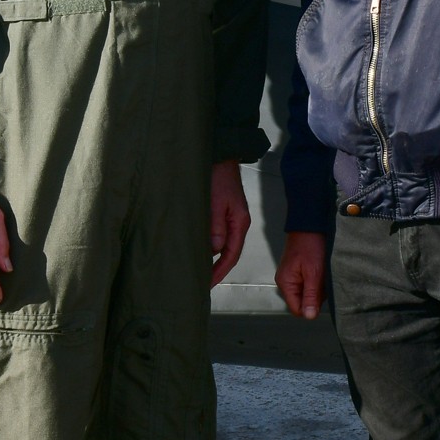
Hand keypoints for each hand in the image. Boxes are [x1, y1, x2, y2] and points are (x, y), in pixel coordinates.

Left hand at [209, 161, 251, 286]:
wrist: (220, 155)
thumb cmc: (218, 176)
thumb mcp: (215, 201)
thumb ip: (216, 225)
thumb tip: (215, 249)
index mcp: (239, 222)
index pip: (231, 254)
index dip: (220, 271)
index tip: (208, 283)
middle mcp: (237, 223)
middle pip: (229, 253)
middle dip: (217, 269)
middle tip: (202, 283)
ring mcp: (231, 218)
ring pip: (223, 244)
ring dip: (213, 259)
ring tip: (199, 271)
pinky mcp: (223, 212)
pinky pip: (218, 235)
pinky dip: (210, 246)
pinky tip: (200, 250)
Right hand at [276, 231, 328, 318]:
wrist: (309, 224)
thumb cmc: (311, 246)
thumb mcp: (314, 273)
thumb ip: (311, 295)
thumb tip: (308, 316)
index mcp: (286, 284)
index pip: (297, 309)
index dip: (311, 307)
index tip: (321, 294)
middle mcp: (286, 282)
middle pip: (303, 302)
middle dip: (316, 295)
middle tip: (322, 279)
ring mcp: (292, 276)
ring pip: (308, 293)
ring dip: (318, 287)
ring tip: (322, 272)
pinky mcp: (299, 271)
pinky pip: (309, 284)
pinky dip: (317, 280)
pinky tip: (321, 270)